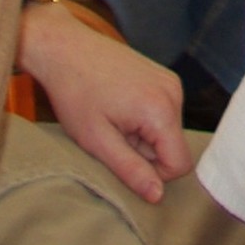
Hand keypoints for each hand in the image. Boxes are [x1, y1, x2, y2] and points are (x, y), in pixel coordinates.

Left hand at [21, 2, 192, 203]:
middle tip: (111, 134)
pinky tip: (117, 105)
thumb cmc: (75, 93)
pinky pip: (163, 112)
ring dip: (142, 135)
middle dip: (144, 150)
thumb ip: (130, 170)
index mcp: (161, 110)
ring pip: (167, 130)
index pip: (180, 164)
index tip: (122, 160)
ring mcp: (170, 81)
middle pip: (173, 146)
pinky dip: (143, 118)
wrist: (65, 48)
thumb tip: (157, 196)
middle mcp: (174, 93)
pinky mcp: (163, 76)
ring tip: (112, 118)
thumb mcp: (97, 140)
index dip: (153, 173)